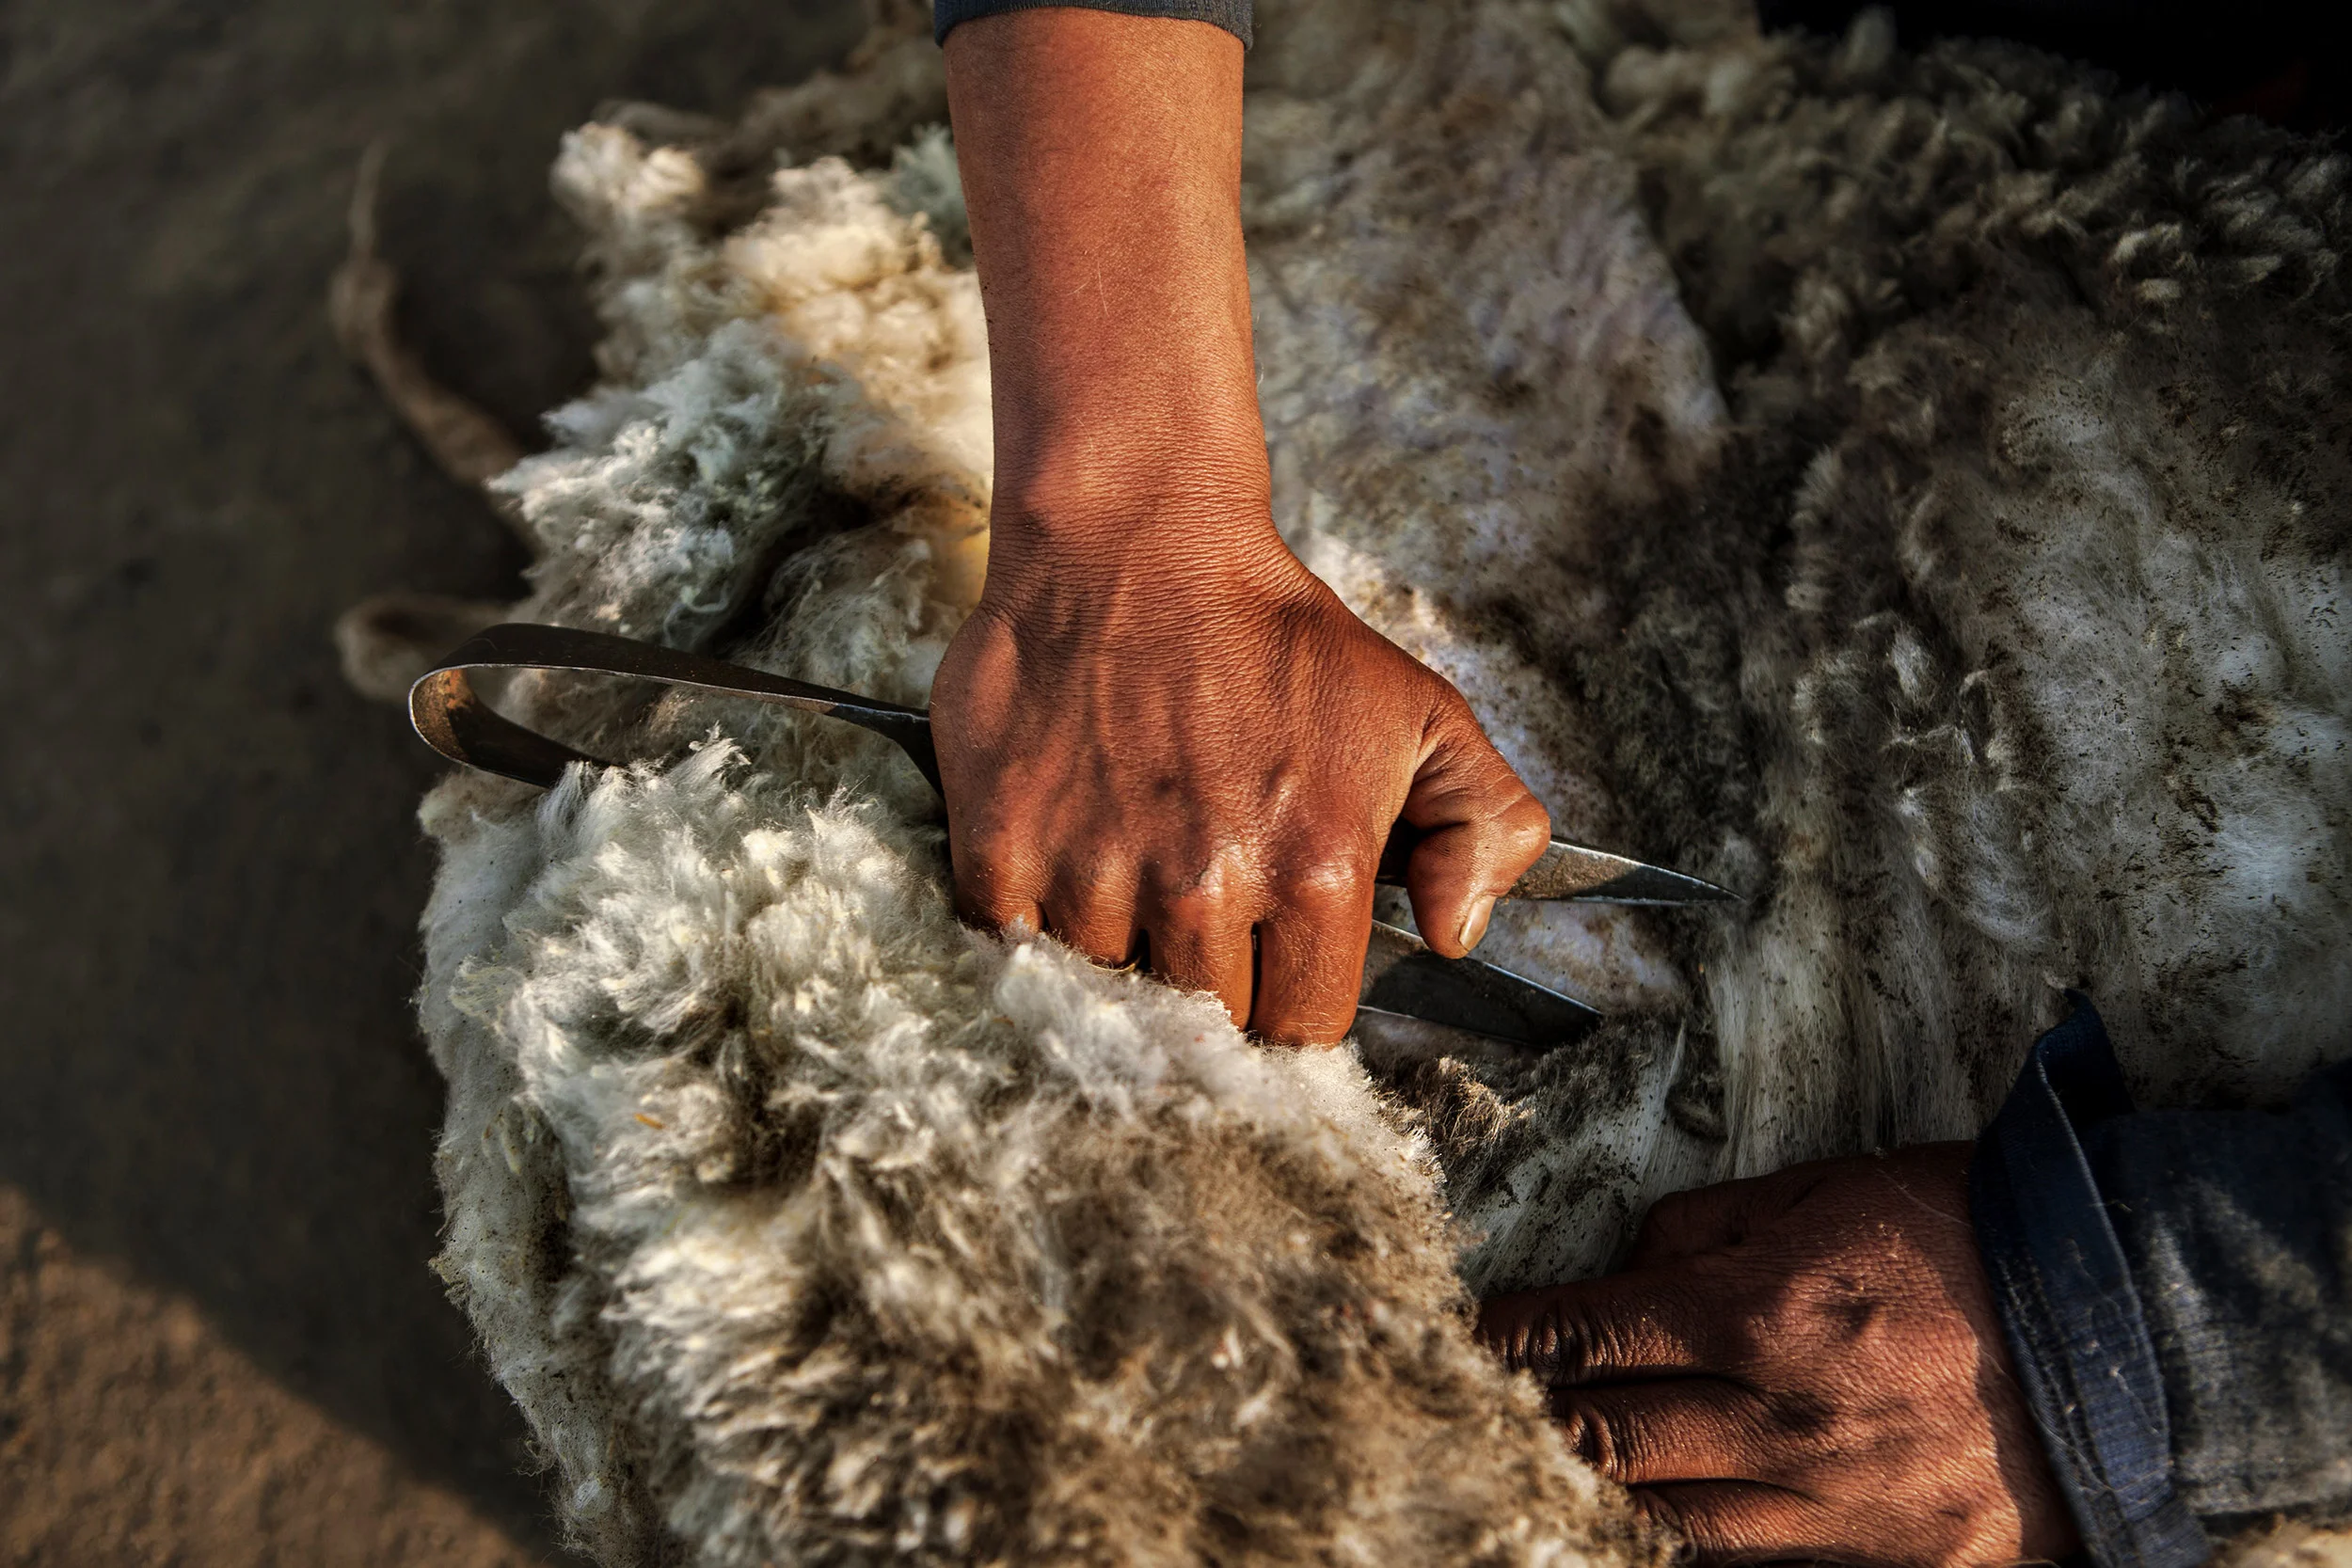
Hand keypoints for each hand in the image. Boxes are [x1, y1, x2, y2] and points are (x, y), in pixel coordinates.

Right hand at [933, 518, 1549, 1045]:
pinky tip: (1064, 866)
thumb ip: (1485, 828)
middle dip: (1209, 989)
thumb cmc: (1277, 633)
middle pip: (1205, 1029)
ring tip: (1131, 878)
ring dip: (1116, 957)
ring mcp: (1094, 871)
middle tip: (1200, 917)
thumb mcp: (1424, 712)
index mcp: (1316, 869)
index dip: (1291, 1004)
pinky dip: (1030, 927)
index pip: (1304, 1030)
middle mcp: (1204, 885)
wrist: (1139, 539)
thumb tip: (1457, 935)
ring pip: (1105, 994)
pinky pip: (1012, 949)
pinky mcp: (1003, 847)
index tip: (1274, 971)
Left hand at [1476, 1146, 2079, 1567]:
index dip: (1508, 1338)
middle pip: (1608, 1441)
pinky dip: (1699, 1542)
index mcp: (1763, 1313)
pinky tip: (1661, 1519)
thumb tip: (1629, 1263)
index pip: (1589, 1335)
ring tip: (1553, 1466)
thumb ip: (1711, 1227)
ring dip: (1601, 1494)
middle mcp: (1785, 1421)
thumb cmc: (1975, 1235)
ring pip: (1669, 1525)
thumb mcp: (1831, 1189)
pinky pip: (1758, 1564)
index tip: (1467, 1335)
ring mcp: (1836, 1506)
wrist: (2133, 1326)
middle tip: (1477, 1407)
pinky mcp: (1889, 1560)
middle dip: (1531, 1423)